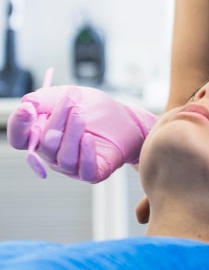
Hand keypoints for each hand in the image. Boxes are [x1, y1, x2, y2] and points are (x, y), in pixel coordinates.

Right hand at [7, 71, 156, 182]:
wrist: (128, 120)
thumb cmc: (96, 110)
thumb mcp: (70, 96)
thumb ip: (45, 99)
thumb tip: (26, 104)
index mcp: (42, 136)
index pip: (20, 138)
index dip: (19, 125)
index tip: (28, 109)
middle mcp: (53, 154)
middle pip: (43, 143)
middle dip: (57, 119)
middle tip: (71, 100)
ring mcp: (72, 166)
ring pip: (63, 156)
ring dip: (72, 132)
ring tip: (81, 112)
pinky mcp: (92, 173)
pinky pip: (84, 169)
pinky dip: (85, 153)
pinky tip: (89, 137)